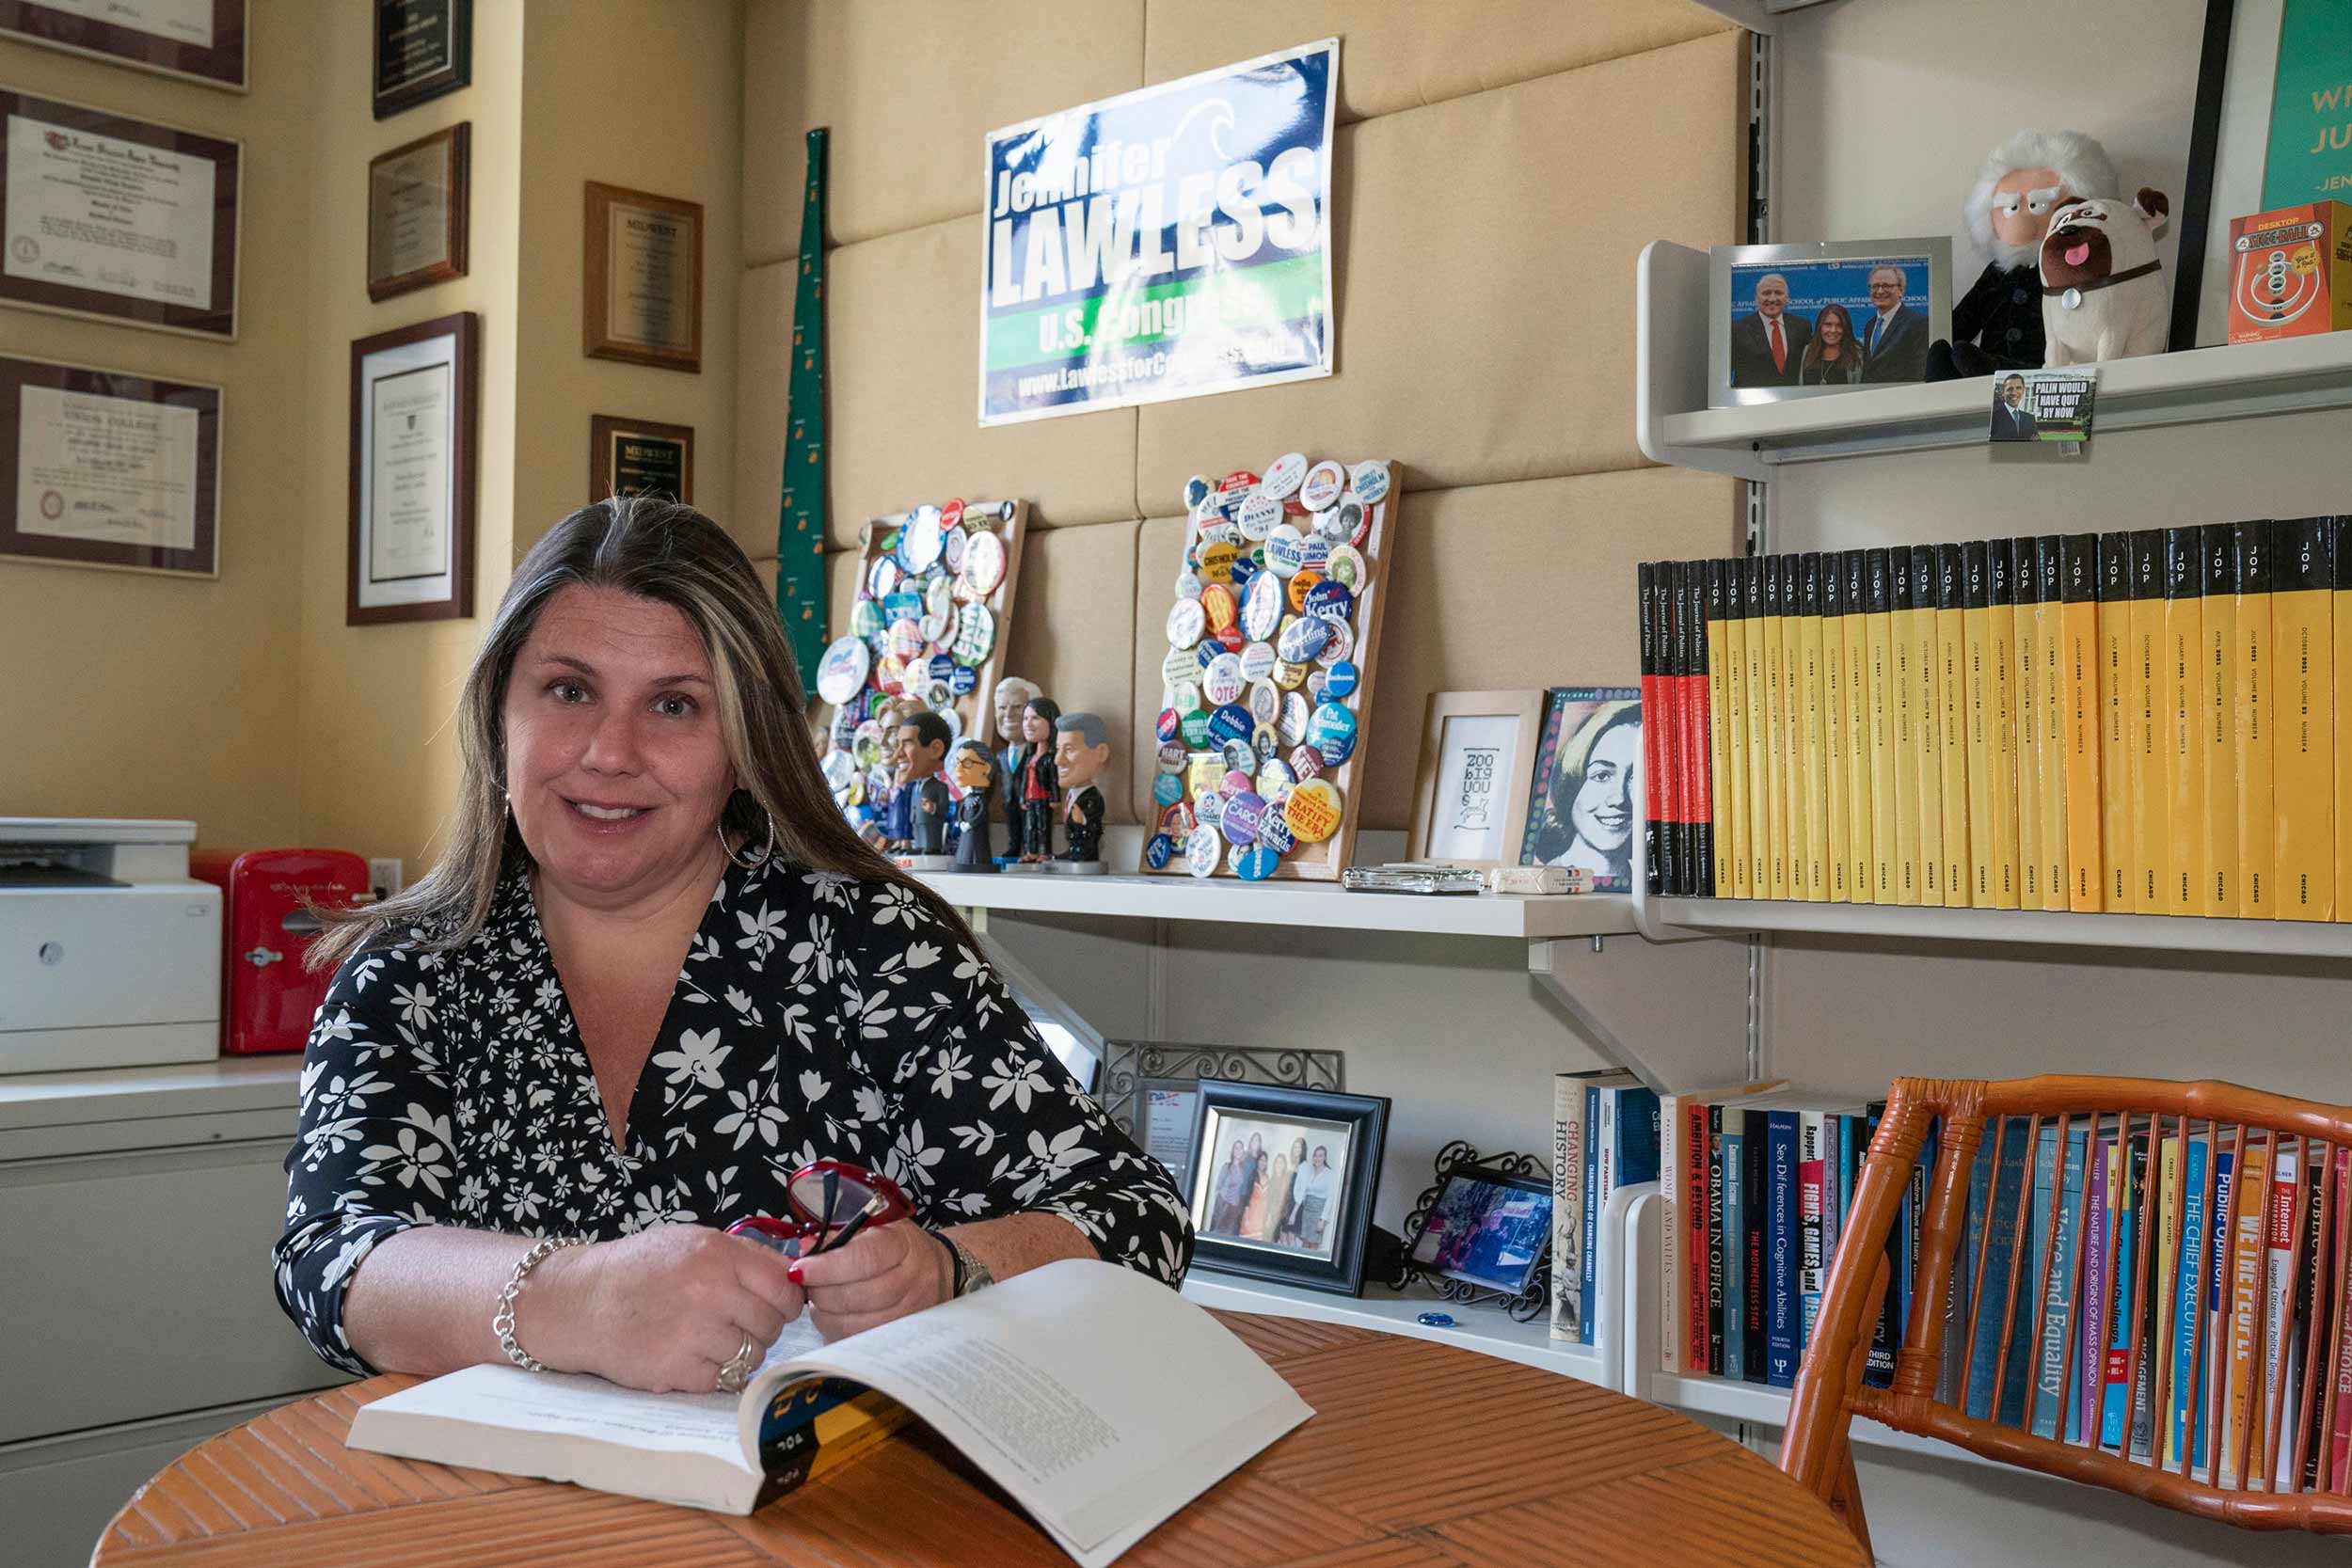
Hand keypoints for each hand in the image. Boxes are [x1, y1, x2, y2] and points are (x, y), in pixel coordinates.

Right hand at [535, 1224, 805, 1393]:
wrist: (580, 1301)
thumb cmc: (638, 1269)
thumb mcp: (691, 1242)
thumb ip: (742, 1256)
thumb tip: (793, 1273)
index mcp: (718, 1255)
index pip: (783, 1287)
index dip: (786, 1301)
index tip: (777, 1307)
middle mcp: (711, 1291)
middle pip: (771, 1324)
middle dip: (761, 1329)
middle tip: (735, 1326)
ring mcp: (695, 1332)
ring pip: (750, 1355)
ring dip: (737, 1354)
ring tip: (706, 1341)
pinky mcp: (677, 1369)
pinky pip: (721, 1379)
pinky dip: (709, 1374)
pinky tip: (688, 1357)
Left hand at [790, 1222, 952, 1340]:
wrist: (940, 1272)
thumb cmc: (900, 1247)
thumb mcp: (877, 1228)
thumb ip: (841, 1235)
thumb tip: (806, 1248)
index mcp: (904, 1246)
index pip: (863, 1259)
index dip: (826, 1267)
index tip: (799, 1269)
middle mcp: (911, 1282)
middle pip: (855, 1296)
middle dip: (819, 1292)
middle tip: (806, 1283)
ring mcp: (908, 1315)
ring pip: (853, 1325)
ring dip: (824, 1313)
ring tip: (820, 1298)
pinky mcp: (900, 1338)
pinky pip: (856, 1342)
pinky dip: (836, 1330)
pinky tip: (834, 1314)